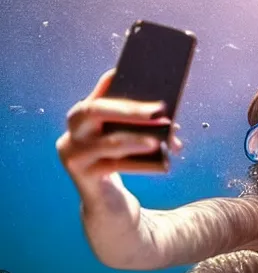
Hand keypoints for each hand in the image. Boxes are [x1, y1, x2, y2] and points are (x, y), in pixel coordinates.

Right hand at [56, 69, 182, 185]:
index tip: (127, 71)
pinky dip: (143, 165)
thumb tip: (169, 117)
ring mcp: (73, 153)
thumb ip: (136, 125)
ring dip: (138, 139)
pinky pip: (117, 167)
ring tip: (160, 140)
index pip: (97, 94)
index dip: (109, 82)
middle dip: (129, 109)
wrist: (104, 201)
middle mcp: (73, 131)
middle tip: (159, 110)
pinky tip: (163, 164)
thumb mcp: (123, 140)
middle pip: (96, 111)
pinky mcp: (83, 176)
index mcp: (82, 116)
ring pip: (110, 143)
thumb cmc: (118, 162)